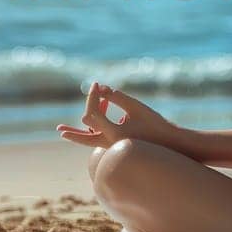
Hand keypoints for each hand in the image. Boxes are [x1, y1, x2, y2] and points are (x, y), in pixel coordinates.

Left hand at [56, 82, 178, 148]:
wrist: (172, 145)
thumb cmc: (155, 124)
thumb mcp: (136, 107)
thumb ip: (117, 97)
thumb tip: (102, 89)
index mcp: (114, 134)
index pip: (93, 114)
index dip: (93, 97)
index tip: (96, 84)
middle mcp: (112, 144)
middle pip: (86, 138)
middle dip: (73, 133)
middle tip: (59, 130)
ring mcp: (116, 146)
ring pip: (94, 138)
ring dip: (88, 125)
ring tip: (79, 119)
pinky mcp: (120, 145)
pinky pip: (104, 136)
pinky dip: (101, 124)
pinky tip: (104, 106)